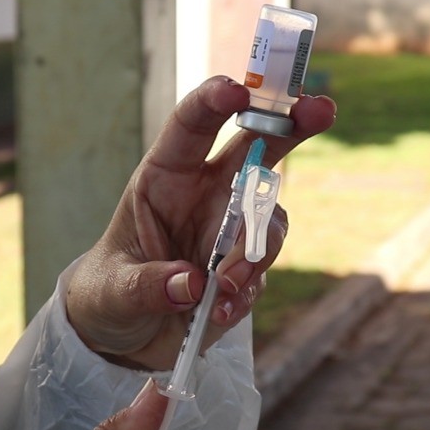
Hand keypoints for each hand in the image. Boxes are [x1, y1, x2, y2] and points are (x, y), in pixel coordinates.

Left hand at [67, 76, 336, 369]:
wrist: (126, 337)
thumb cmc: (108, 293)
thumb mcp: (112, 291)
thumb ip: (147, 284)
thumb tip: (192, 283)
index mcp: (165, 176)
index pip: (192, 125)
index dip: (216, 101)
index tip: (239, 91)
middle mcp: (206, 192)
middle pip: (258, 146)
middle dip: (291, 123)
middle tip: (321, 110)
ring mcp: (232, 229)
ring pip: (269, 218)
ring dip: (254, 251)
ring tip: (223, 289)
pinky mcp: (247, 268)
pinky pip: (262, 271)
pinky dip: (246, 292)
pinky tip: (217, 314)